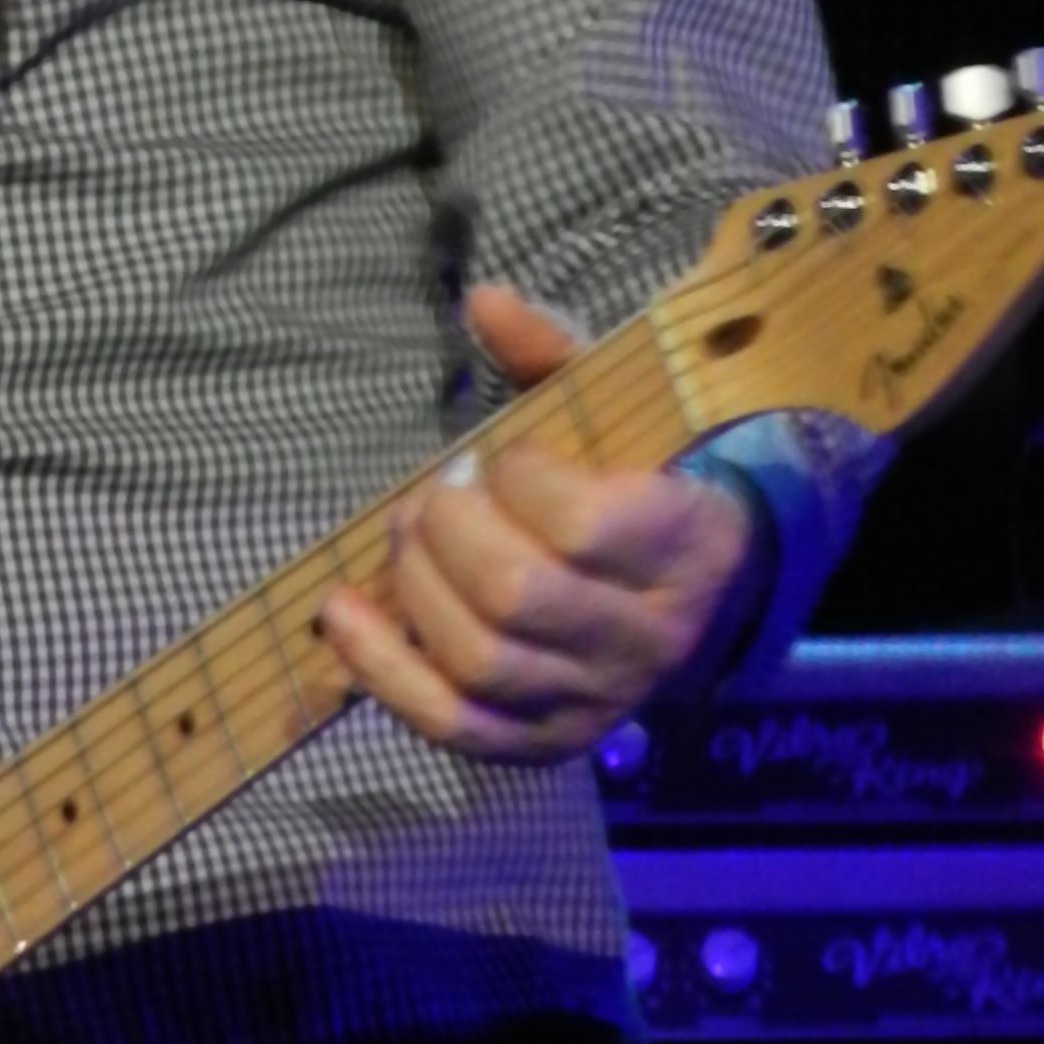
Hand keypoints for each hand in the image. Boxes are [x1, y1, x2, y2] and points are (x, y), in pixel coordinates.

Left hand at [314, 283, 761, 760]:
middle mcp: (648, 638)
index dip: (519, 478)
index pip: (584, 525)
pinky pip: (454, 724)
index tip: (502, 455)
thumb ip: (551, 355)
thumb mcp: (615, 411)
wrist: (702, 597)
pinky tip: (340, 616)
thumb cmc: (640, 485)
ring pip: (481, 661)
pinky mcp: (545, 743)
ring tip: (405, 536)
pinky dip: (382, 672)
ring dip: (413, 588)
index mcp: (684, 545)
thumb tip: (483, 299)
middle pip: (518, 596)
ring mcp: (596, 701)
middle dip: (448, 531)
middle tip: (434, 495)